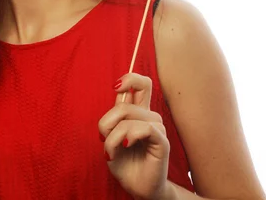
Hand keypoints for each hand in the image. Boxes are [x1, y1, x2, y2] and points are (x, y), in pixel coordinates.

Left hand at [98, 73, 170, 199]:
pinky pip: (145, 128)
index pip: (139, 84)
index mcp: (136, 112)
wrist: (135, 187)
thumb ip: (113, 118)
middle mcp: (148, 116)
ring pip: (130, 115)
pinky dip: (129, 136)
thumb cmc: (123, 162)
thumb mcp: (109, 137)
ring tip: (110, 151)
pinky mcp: (162, 142)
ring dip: (113, 135)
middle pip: (140, 88)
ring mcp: (156, 128)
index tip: (115, 87)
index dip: (129, 78)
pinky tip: (125, 145)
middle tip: (103, 134)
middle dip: (112, 111)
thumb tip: (118, 94)